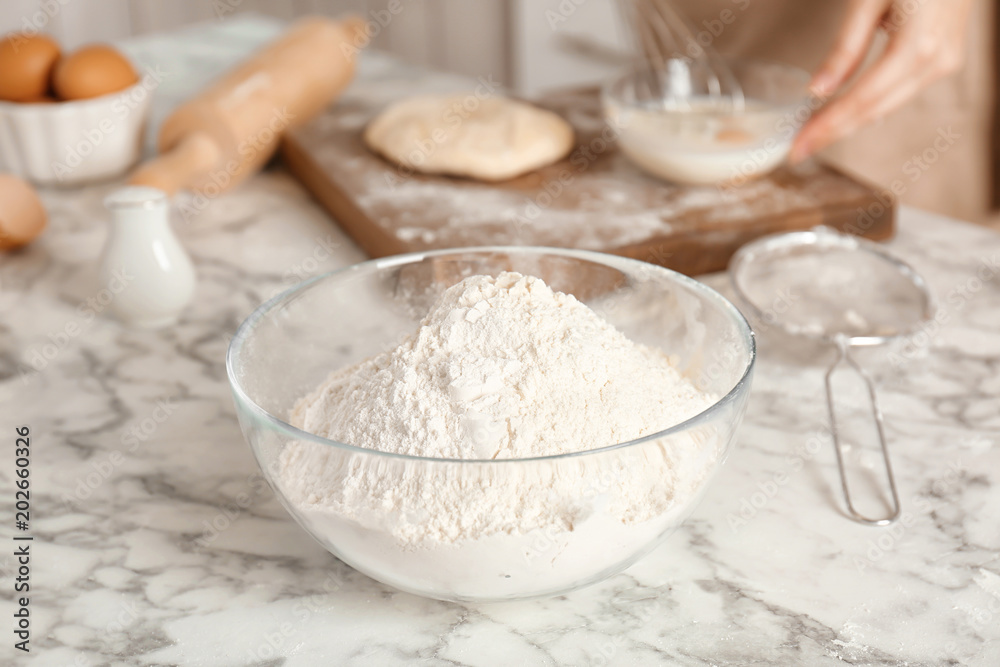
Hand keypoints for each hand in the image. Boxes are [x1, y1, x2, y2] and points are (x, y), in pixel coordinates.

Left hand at [790, 0, 973, 162]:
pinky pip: (901, 92)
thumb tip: (818, 90)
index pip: (861, 100)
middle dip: (833, 132)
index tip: (798, 146)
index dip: (827, 126)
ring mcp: (945, 61)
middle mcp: (937, 61)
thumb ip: (846, 47)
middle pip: (875, 110)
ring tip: (814, 134)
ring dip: (850, 122)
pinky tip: (845, 113)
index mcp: (918, 47)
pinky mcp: (945, 58)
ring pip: (889, 106)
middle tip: (798, 149)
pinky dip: (871, 105)